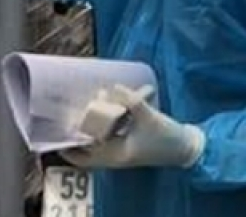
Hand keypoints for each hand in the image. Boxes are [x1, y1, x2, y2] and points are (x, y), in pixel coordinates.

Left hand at [60, 85, 205, 169]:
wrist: (186, 148)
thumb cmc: (166, 137)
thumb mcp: (149, 117)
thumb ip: (130, 101)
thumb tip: (114, 88)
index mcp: (115, 156)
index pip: (84, 155)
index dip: (69, 145)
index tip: (59, 130)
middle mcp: (114, 157)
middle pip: (85, 152)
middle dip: (76, 136)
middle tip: (68, 118)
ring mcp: (120, 152)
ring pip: (96, 143)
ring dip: (90, 129)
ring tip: (86, 109)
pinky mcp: (127, 145)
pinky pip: (107, 137)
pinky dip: (102, 127)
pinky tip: (104, 110)